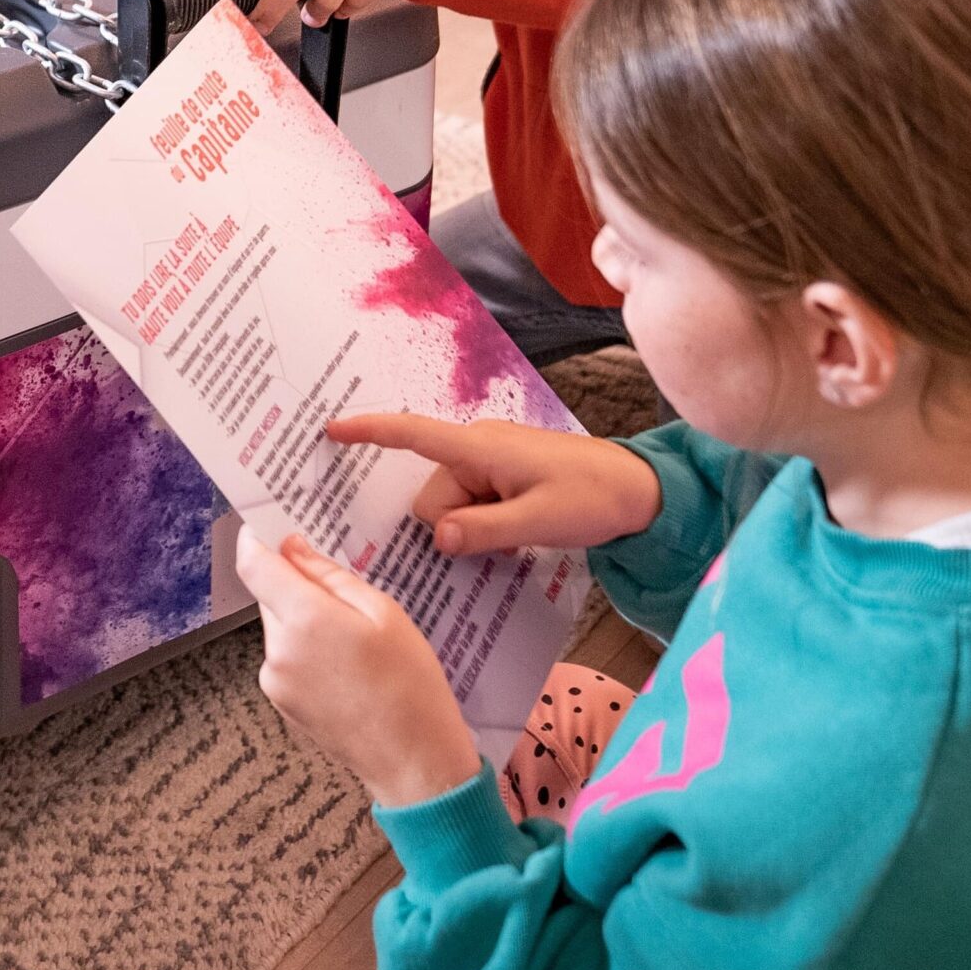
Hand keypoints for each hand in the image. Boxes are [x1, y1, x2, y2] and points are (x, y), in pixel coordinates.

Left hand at [236, 525, 479, 807]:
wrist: (415, 763)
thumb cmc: (410, 685)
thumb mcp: (383, 613)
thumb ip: (330, 575)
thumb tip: (292, 548)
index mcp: (303, 620)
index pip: (252, 564)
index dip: (256, 539)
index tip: (269, 525)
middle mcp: (278, 649)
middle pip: (269, 595)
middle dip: (297, 586)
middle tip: (343, 592)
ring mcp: (275, 680)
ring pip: (279, 627)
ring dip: (304, 621)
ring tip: (355, 640)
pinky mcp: (281, 703)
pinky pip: (286, 658)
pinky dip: (307, 650)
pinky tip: (347, 667)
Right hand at [336, 412, 663, 557]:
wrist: (640, 490)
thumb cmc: (594, 498)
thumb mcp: (539, 523)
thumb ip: (483, 531)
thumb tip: (436, 537)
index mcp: (481, 447)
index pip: (413, 433)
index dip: (369, 432)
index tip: (330, 430)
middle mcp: (477, 447)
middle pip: (430, 495)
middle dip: (452, 524)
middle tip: (502, 539)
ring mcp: (490, 461)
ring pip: (449, 506)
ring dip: (472, 527)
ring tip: (518, 535)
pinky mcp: (502, 475)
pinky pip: (470, 503)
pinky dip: (481, 522)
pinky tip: (512, 534)